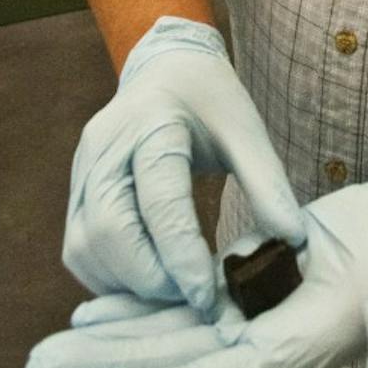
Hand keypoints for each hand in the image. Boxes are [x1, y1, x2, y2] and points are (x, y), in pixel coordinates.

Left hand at [28, 152, 367, 367]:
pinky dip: (135, 312)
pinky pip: (178, 308)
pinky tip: (91, 311)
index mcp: (287, 357)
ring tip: (46, 350)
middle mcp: (256, 350)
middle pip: (167, 365)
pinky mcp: (240, 293)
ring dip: (105, 345)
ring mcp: (244, 324)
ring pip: (163, 339)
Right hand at [62, 16, 304, 314]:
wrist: (168, 68)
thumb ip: (269, 184)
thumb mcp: (247, 130)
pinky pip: (79, 247)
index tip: (207, 296)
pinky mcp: (75, 189)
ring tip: (174, 294)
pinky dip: (109, 276)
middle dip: (149, 278)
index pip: (159, 201)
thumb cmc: (211, 100)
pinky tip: (147, 281)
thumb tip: (292, 240)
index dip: (181, 255)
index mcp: (153, 123)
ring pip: (84, 247)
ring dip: (125, 284)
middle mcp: (105, 146)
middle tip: (193, 299)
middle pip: (109, 231)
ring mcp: (82, 168)